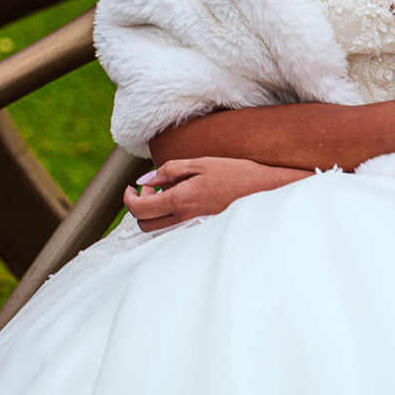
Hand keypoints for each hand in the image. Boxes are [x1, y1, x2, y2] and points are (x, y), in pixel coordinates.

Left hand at [122, 156, 307, 231]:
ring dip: (154, 213)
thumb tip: (145, 179)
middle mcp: (185, 219)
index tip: (131, 187)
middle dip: (140, 206)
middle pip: (144, 224)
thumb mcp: (201, 163)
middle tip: (153, 188)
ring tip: (168, 193)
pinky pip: (175, 231)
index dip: (128, 198)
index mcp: (181, 200)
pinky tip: (183, 203)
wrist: (267, 192)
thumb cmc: (236, 173)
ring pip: (158, 231)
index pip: (139, 209)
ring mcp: (194, 229)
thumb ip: (169, 171)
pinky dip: (169, 219)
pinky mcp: (202, 232)